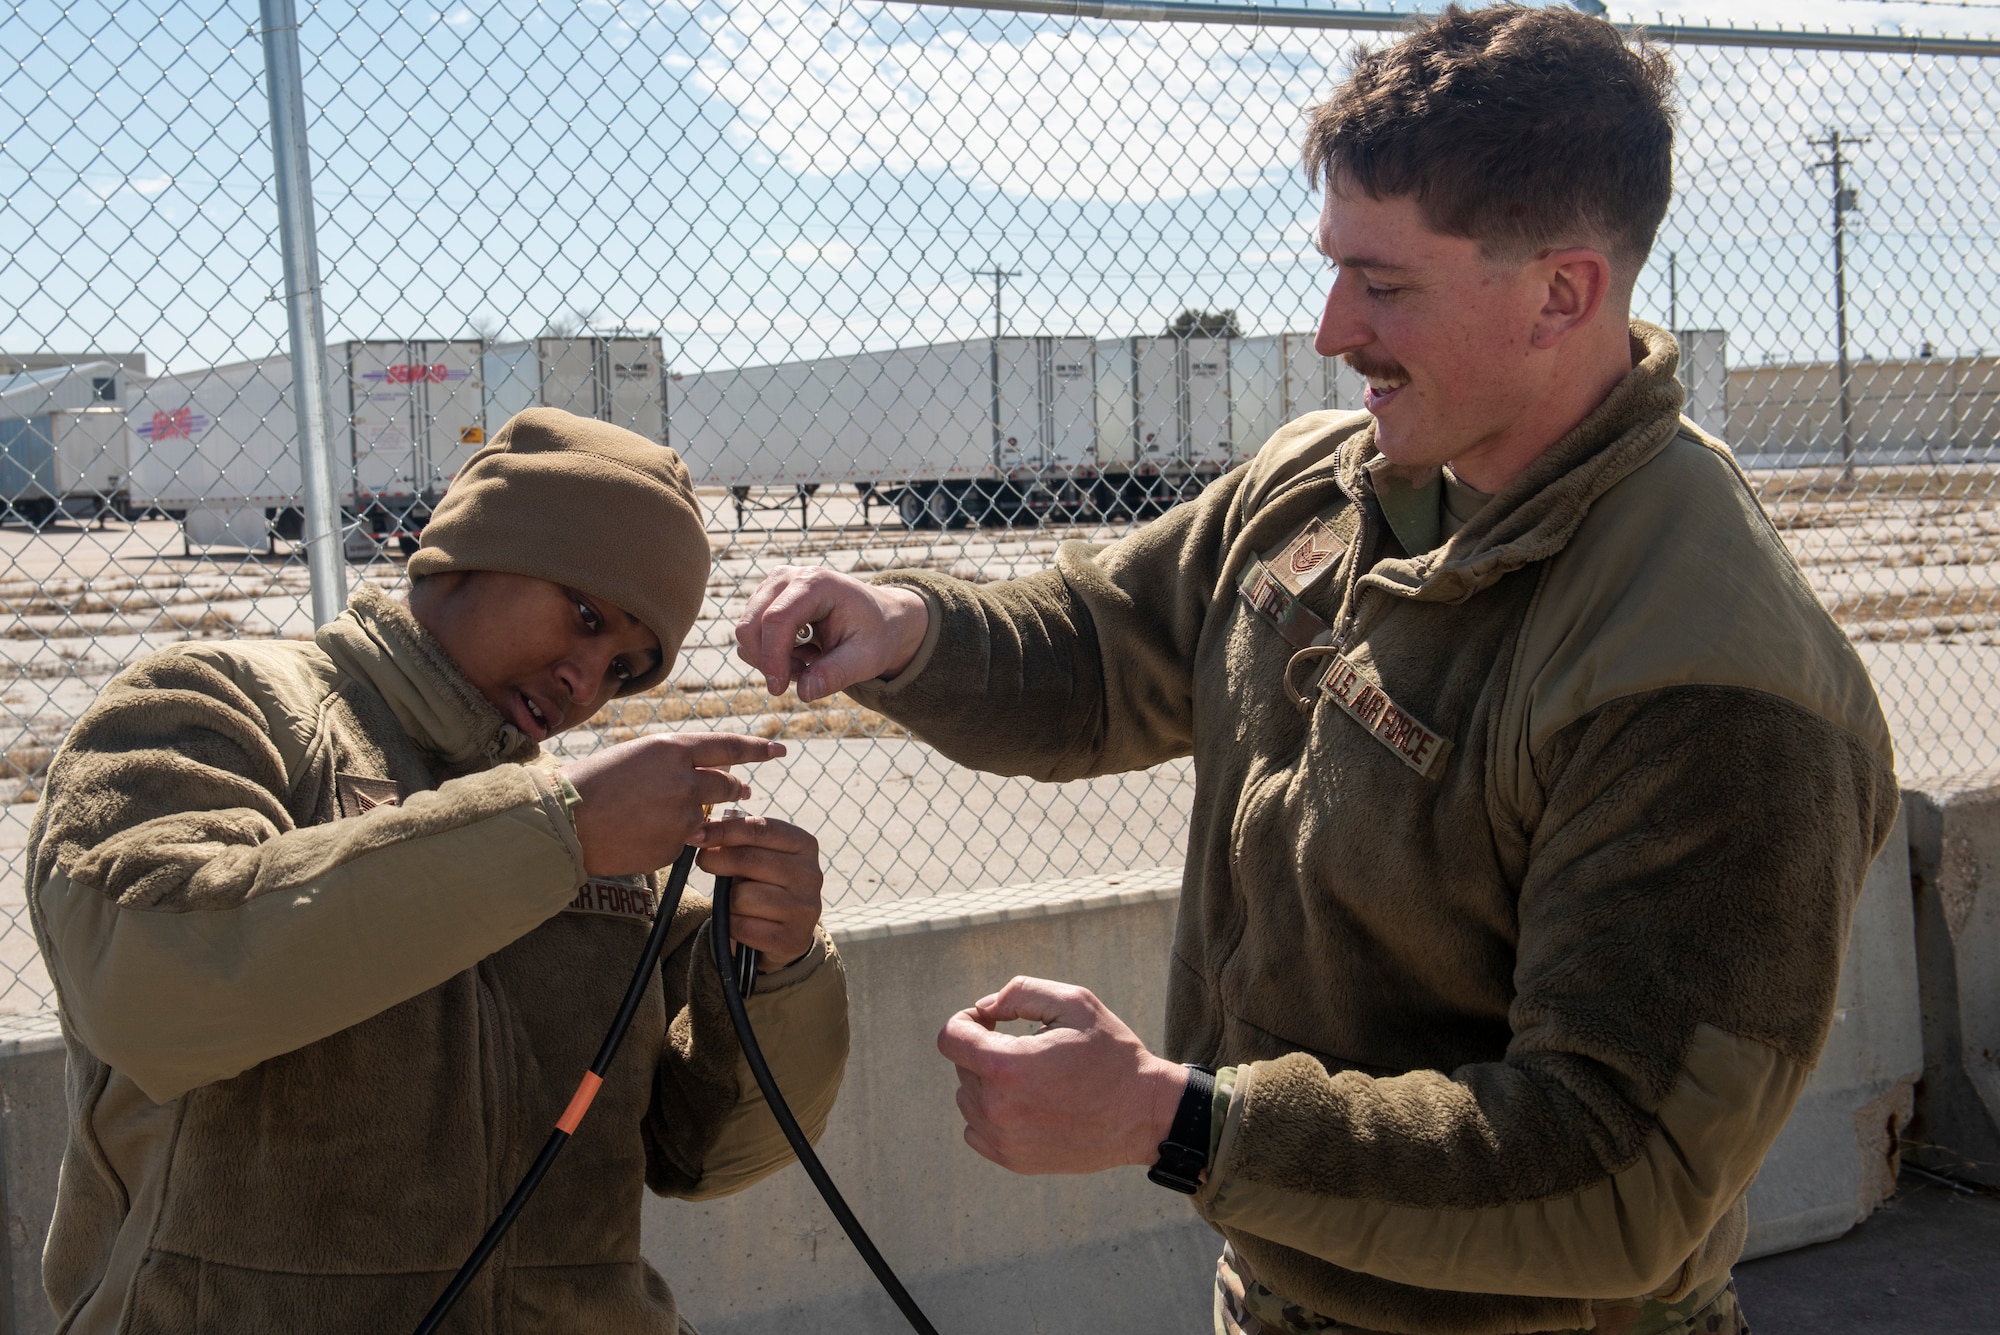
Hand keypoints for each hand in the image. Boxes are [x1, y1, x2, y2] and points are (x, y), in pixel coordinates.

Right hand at [560, 734, 782, 876]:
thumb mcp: (638, 755)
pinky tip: (647, 834)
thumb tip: (711, 768)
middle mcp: (684, 780)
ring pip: (710, 816)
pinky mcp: (674, 846)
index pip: (729, 746)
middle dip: (732, 787)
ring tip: (681, 814)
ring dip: (704, 815)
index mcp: (672, 750)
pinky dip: (676, 839)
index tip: (779, 750)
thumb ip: (676, 761)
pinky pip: (687, 842)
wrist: (566, 821)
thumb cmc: (595, 782)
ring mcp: (681, 816)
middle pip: (726, 784)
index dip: (758, 749)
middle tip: (739, 791)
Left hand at [690, 813, 823, 970]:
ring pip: (741, 896)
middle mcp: (811, 875)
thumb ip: (738, 840)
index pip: (760, 830)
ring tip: (737, 900)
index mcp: (804, 845)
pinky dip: (732, 925)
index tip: (696, 835)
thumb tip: (703, 830)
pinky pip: (742, 926)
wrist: (784, 932)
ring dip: (728, 899)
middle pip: (748, 860)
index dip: (724, 830)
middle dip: (717, 860)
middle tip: (703, 861)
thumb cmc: (765, 884)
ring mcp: (804, 908)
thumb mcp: (758, 855)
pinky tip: (742, 922)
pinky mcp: (792, 938)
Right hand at [736, 565, 929, 702]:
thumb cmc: (874, 635)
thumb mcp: (866, 658)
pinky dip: (768, 654)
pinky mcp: (765, 599)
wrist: (878, 619)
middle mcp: (788, 577)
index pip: (778, 619)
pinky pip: (750, 635)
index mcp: (816, 584)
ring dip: (771, 659)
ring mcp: (773, 586)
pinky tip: (799, 653)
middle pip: (752, 624)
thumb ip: (837, 674)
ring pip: (747, 632)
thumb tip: (804, 692)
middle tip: (803, 675)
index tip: (779, 689)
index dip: (772, 657)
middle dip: (768, 662)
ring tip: (809, 661)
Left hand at [935, 976, 1186, 1175]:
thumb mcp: (1074, 1003)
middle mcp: (996, 1108)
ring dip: (988, 1083)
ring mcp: (1003, 1139)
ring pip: (968, 1099)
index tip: (991, 1021)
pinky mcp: (1013, 1160)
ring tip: (1032, 1077)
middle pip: (962, 1067)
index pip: (950, 1039)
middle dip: (985, 1050)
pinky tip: (1027, 1104)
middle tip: (1026, 1047)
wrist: (1143, 1115)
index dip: (966, 1021)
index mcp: (1006, 1066)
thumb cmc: (1111, 1055)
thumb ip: (1019, 993)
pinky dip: (992, 1114)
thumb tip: (983, 1009)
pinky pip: (977, 1130)